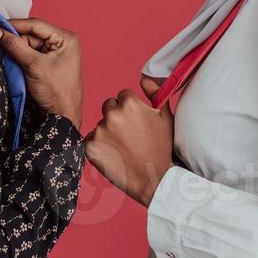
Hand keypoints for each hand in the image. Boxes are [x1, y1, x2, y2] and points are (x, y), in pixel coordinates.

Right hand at [0, 18, 82, 123]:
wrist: (63, 117)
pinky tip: (12, 63)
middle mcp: (61, 43)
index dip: (14, 25)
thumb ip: (15, 46)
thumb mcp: (33, 65)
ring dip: (16, 51)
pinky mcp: (47, 64)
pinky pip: (29, 55)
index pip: (35, 25)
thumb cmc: (57, 92)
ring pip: (28, 45)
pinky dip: (19, 59)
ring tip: (6, 58)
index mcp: (65, 38)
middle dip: (15, 41)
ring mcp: (54, 53)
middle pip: (30, 35)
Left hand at [86, 77, 174, 206]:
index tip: (137, 123)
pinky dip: (99, 146)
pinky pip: (91, 140)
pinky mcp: (90, 148)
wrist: (154, 179)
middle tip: (130, 136)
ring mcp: (100, 132)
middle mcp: (112, 115)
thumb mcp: (166, 116)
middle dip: (117, 117)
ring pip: (100, 125)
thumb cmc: (162, 148)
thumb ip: (155, 92)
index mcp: (130, 104)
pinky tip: (113, 155)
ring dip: (108, 133)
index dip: (132, 109)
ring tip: (123, 148)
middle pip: (109, 107)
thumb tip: (144, 78)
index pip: (123, 96)